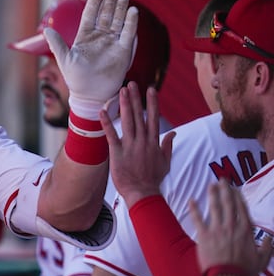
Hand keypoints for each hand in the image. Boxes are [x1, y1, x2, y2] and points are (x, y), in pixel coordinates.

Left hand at [45, 0, 137, 119]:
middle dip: (110, 0)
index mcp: (85, 36)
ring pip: (118, 21)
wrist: (90, 94)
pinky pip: (128, 34)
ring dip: (121, 8)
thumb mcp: (64, 60)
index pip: (90, 15)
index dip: (94, 3)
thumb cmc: (75, 78)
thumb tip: (46, 30)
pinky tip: (133, 12)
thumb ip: (57, 44)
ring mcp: (112, 43)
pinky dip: (130, 23)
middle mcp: (100, 37)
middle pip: (106, 14)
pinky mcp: (123, 51)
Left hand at [101, 82, 174, 206]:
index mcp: (154, 142)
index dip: (152, 103)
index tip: (150, 89)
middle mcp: (143, 141)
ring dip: (124, 105)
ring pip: (127, 121)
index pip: (154, 118)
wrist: (143, 193)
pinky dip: (107, 122)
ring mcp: (130, 146)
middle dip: (135, 98)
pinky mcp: (118, 152)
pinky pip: (111, 135)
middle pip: (139, 115)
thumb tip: (174, 133)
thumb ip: (168, 145)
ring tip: (122, 90)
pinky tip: (102, 111)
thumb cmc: (153, 179)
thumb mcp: (165, 162)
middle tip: (132, 83)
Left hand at [189, 179, 271, 275]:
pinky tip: (191, 200)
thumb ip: (268, 247)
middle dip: (226, 190)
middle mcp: (232, 226)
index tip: (235, 189)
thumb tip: (270, 238)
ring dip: (212, 194)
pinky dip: (194, 209)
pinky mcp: (204, 235)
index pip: (242, 208)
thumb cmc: (245, 270)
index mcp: (246, 230)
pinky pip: (198, 219)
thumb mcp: (262, 259)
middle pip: (228, 203)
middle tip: (222, 179)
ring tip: (211, 185)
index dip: (238, 197)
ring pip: (215, 207)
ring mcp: (217, 230)